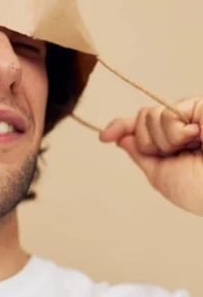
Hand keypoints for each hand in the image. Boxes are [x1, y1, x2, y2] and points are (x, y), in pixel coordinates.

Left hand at [100, 97, 202, 216]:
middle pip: (142, 119)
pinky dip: (174, 132)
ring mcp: (192, 114)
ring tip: (191, 148)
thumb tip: (121, 138)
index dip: (121, 127)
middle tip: (174, 154)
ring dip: (163, 140)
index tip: (103, 136)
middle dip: (148, 142)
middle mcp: (183, 126)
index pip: (142, 127)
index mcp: (175, 143)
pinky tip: (197, 138)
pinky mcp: (201, 106)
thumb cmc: (199, 190)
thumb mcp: (160, 174)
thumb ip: (141, 154)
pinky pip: (166, 113)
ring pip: (149, 115)